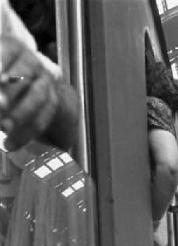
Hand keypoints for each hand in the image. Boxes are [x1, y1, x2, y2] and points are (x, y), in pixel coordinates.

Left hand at [0, 36, 60, 150]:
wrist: (32, 88)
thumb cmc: (2, 83)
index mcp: (13, 48)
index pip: (9, 51)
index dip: (2, 62)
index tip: (0, 77)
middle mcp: (32, 63)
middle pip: (24, 76)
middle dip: (9, 93)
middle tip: (0, 106)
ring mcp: (45, 83)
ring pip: (37, 98)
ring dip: (20, 115)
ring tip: (4, 128)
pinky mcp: (51, 104)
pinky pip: (43, 119)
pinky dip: (26, 134)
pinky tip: (10, 145)